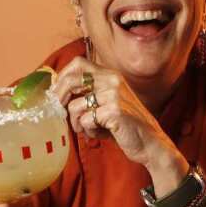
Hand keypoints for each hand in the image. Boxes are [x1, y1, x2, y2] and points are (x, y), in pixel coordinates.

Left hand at [53, 58, 184, 179]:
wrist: (150, 143)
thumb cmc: (124, 125)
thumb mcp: (107, 103)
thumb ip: (88, 94)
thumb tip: (55, 92)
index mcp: (110, 75)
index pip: (78, 63)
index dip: (62, 77)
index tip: (55, 92)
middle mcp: (112, 80)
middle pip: (71, 80)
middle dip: (58, 98)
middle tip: (58, 112)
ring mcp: (113, 95)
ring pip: (74, 106)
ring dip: (77, 123)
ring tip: (89, 130)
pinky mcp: (113, 111)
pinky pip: (85, 121)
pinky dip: (89, 132)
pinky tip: (102, 134)